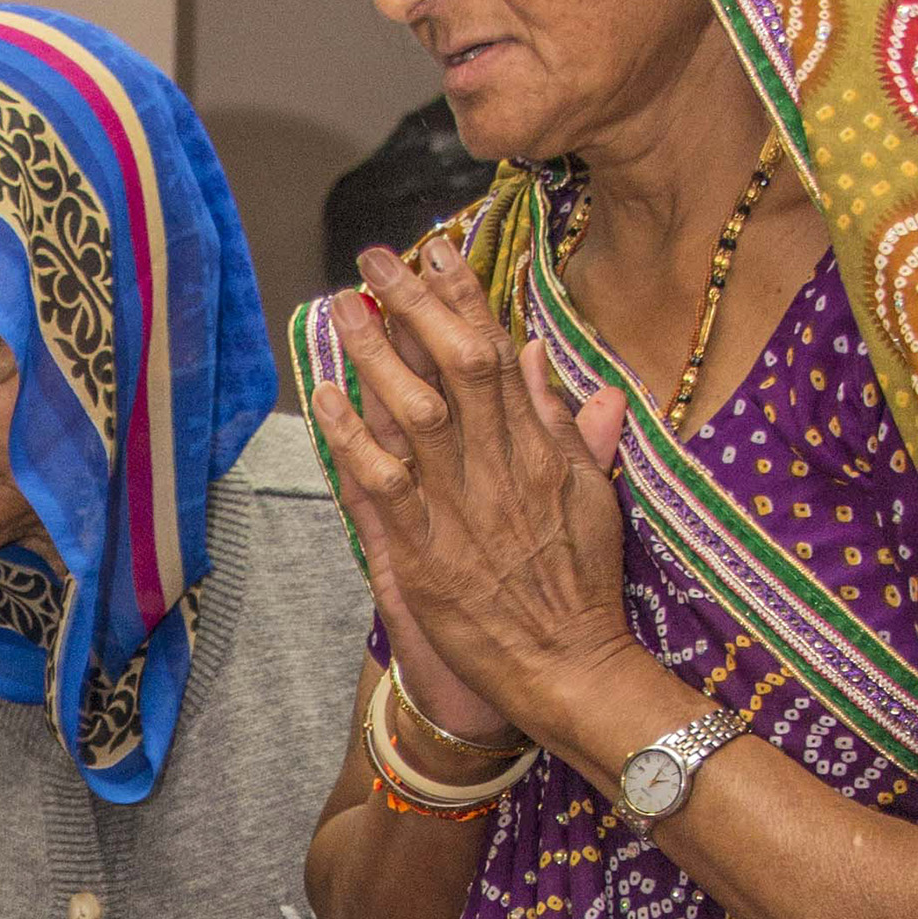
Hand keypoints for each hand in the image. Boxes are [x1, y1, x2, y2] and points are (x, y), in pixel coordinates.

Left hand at [316, 235, 633, 751]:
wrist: (567, 669)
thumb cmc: (579, 588)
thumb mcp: (591, 496)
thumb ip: (564, 425)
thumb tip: (542, 356)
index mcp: (543, 451)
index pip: (499, 355)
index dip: (465, 298)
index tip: (437, 250)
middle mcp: (502, 470)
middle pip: (456, 368)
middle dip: (414, 306)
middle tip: (375, 260)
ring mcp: (462, 511)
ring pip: (417, 415)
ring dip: (378, 356)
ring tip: (344, 308)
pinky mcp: (427, 555)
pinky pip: (383, 485)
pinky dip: (353, 437)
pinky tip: (326, 396)